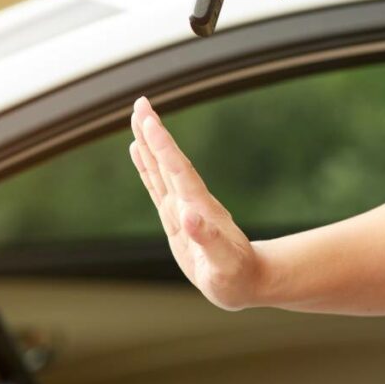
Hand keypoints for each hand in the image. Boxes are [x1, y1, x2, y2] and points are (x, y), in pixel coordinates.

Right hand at [130, 97, 262, 310]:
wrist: (247, 281)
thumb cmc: (236, 276)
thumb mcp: (222, 263)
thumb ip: (207, 239)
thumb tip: (188, 216)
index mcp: (199, 207)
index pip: (177, 169)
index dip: (162, 145)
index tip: (148, 119)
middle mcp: (189, 200)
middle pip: (168, 160)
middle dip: (154, 133)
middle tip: (140, 103)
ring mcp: (182, 206)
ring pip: (161, 168)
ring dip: (149, 143)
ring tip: (137, 117)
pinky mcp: (175, 217)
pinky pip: (157, 185)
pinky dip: (146, 166)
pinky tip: (138, 151)